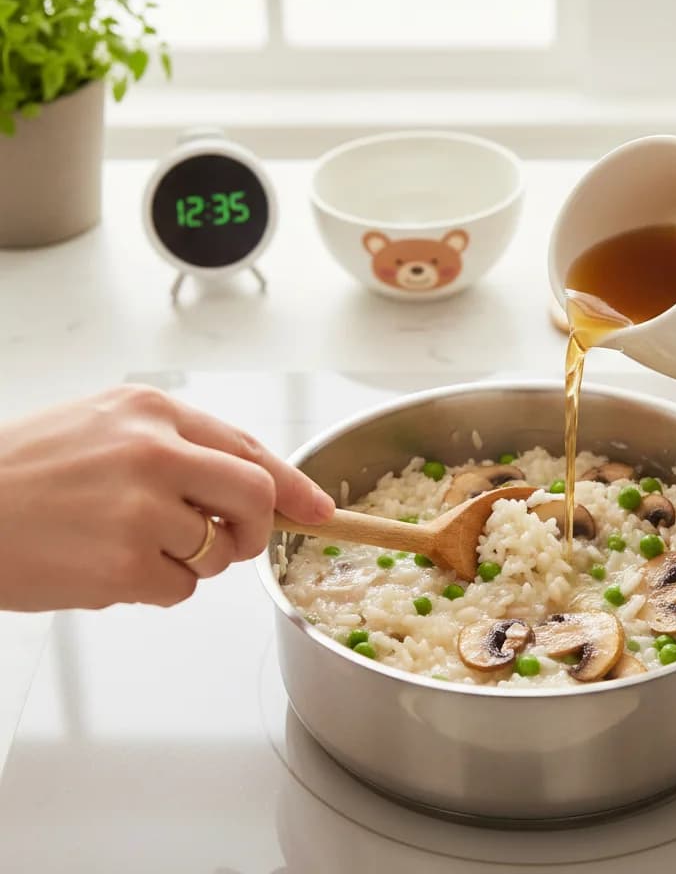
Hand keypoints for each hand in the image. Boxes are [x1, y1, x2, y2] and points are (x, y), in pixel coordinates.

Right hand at [0, 385, 335, 610]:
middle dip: (258, 529)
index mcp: (153, 411)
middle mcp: (155, 452)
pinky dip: (155, 589)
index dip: (295, 484)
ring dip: (191, 562)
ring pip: (217, 552)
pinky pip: (179, 590)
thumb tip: (255, 487)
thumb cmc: (26, 472)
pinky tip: (108, 567)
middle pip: (256, 496)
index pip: (249, 448)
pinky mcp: (123, 564)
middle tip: (235, 540)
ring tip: (133, 546)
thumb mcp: (106, 428)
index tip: (321, 508)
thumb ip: (180, 448)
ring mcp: (142, 509)